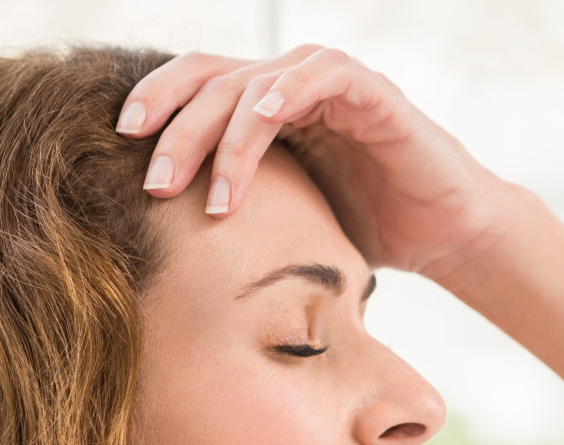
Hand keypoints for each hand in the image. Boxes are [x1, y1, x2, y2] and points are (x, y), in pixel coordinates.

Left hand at [117, 46, 515, 277]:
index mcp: (265, 109)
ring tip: (209, 193)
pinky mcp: (372, 93)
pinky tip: (262, 124)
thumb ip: (230, 213)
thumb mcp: (282, 221)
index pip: (195, 86)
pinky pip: (320, 75)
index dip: (155, 104)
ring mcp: (331, 84)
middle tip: (153, 182)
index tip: (117, 146)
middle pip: (213, 80)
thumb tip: (151, 251)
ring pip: (257, 82)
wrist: (446, 237)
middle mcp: (292, 86)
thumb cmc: (366, 231)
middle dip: (176, 130)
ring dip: (224, 135)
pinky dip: (286, 94)